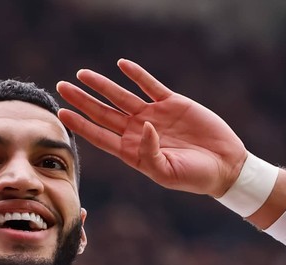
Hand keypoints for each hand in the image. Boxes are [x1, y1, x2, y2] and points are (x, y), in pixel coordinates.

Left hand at [56, 60, 247, 197]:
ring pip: (121, 96)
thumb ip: (150, 154)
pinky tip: (121, 66)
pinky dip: (136, 75)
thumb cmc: (194, 177)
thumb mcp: (168, 173)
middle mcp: (137, 132)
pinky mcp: (171, 103)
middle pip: (103, 113)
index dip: (80, 124)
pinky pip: (149, 85)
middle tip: (61, 87)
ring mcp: (153, 115)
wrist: (223, 165)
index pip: (99, 136)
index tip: (61, 113)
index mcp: (132, 152)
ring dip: (102, 85)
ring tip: (82, 74)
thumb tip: (141, 127)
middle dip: (82, 100)